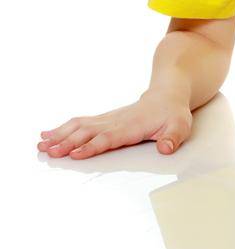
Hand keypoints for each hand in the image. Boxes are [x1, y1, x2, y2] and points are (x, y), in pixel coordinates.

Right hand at [38, 90, 192, 159]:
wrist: (167, 94)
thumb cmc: (172, 113)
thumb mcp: (180, 125)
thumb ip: (173, 137)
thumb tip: (166, 149)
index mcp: (131, 126)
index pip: (108, 138)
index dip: (91, 147)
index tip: (74, 155)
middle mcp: (115, 121)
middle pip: (87, 133)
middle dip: (67, 143)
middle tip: (48, 153)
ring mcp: (107, 119)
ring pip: (79, 126)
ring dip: (60, 135)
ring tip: (41, 145)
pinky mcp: (103, 119)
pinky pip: (80, 123)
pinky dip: (62, 128)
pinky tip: (48, 135)